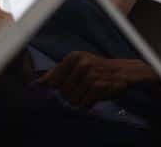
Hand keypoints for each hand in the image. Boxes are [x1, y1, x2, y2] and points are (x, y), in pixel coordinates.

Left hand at [35, 52, 157, 108]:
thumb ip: (57, 72)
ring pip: (72, 100)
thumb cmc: (97, 69)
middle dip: (70, 96)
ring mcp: (90, 74)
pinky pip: (83, 104)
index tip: (68, 86)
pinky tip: (94, 97)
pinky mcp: (98, 86)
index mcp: (73, 56)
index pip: (52, 81)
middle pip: (61, 92)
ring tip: (89, 93)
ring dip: (79, 101)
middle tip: (82, 89)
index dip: (58, 88)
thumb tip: (36, 84)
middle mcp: (81, 63)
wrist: (124, 72)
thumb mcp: (78, 64)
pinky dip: (88, 104)